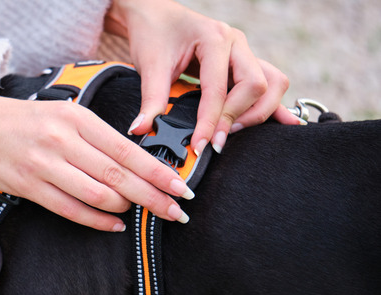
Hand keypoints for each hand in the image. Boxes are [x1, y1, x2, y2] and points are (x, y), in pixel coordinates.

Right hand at [0, 94, 193, 231]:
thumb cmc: (23, 121)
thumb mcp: (63, 113)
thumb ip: (96, 136)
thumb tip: (136, 163)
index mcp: (78, 119)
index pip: (128, 150)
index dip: (158, 172)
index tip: (180, 187)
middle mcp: (63, 141)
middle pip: (119, 176)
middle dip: (153, 197)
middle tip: (176, 212)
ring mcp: (45, 165)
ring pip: (98, 195)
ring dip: (126, 209)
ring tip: (141, 214)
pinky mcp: (29, 186)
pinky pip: (71, 210)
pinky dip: (98, 221)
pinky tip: (114, 225)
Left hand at [104, 0, 301, 153]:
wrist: (155, 15)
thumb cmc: (154, 35)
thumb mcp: (149, 66)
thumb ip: (150, 100)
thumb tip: (142, 129)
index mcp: (214, 39)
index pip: (219, 89)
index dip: (211, 121)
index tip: (201, 146)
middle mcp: (236, 43)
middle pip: (256, 85)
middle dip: (237, 117)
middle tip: (215, 140)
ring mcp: (244, 52)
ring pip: (273, 83)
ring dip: (258, 112)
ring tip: (231, 131)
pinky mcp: (244, 63)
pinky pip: (270, 83)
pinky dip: (274, 105)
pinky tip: (286, 123)